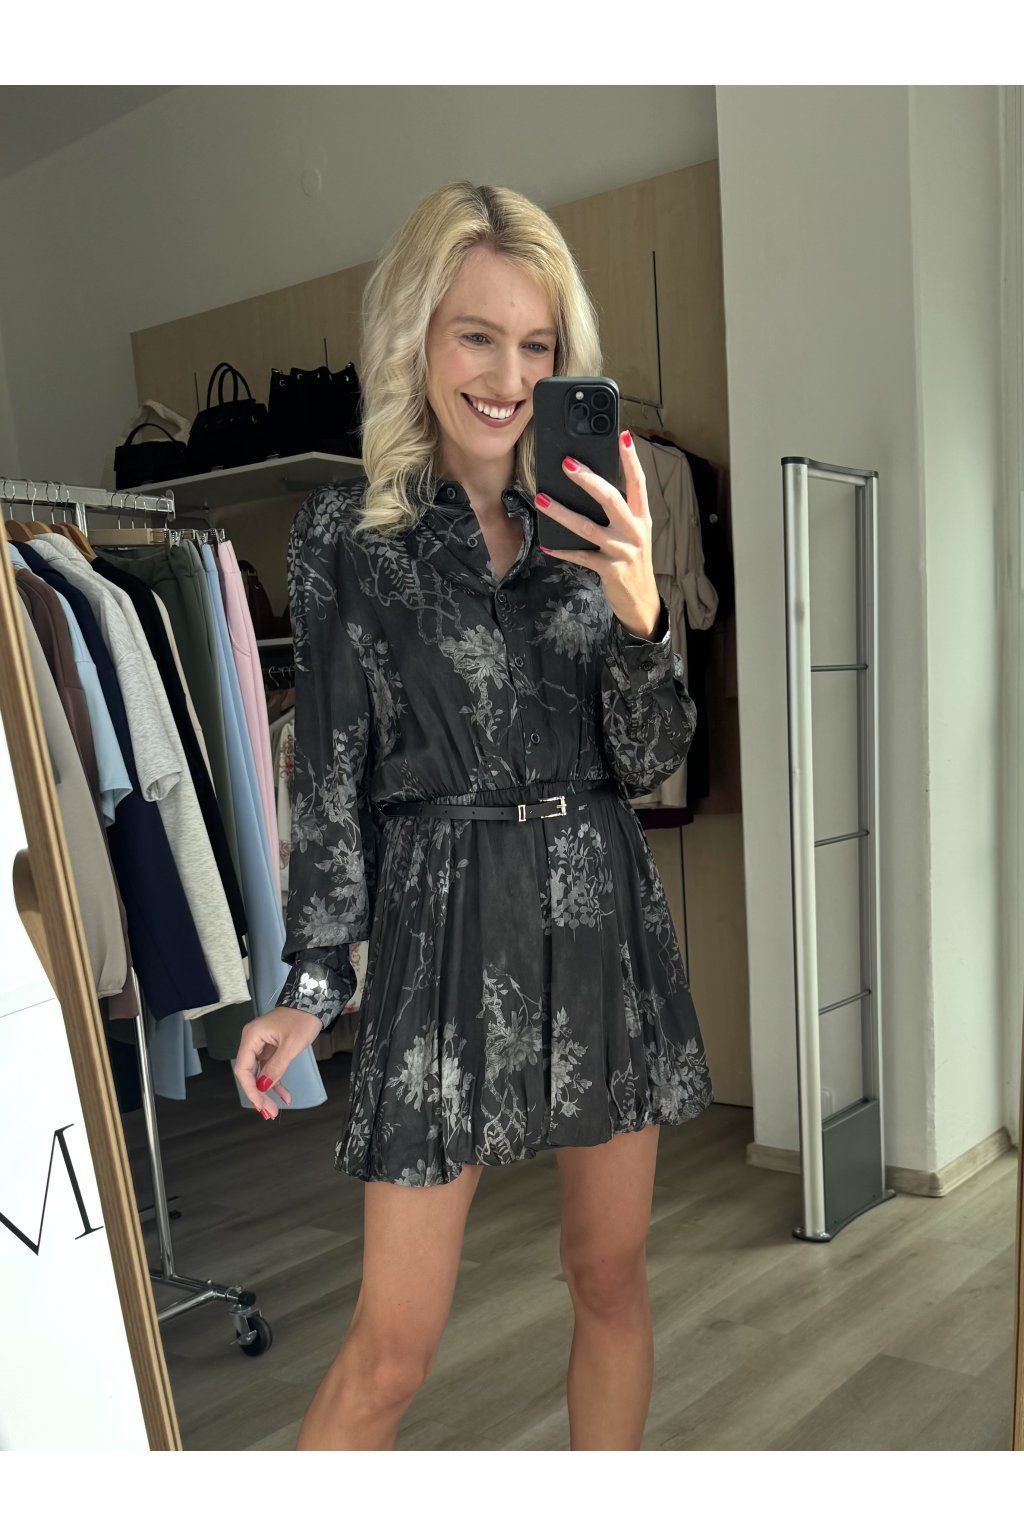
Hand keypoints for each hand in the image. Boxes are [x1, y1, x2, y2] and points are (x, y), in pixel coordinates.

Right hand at [233, 1005, 320, 1119]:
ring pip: (259, 1074)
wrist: (314, 1004)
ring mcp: (261, 1045)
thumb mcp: (291, 1045)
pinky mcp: (270, 1049)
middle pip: (249, 1074)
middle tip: (269, 1112)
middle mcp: (252, 1041)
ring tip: (274, 1111)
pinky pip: (269, 1069)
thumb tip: (263, 1086)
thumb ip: (276, 1067)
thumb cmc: (302, 1019)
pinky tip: (284, 1096)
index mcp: (252, 1037)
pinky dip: (276, 1083)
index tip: (260, 1105)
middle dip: (258, 1094)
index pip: (243, 1069)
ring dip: (267, 1092)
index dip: (250, 1090)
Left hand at [534, 431, 661, 638]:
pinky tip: (547, 543)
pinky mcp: (609, 569)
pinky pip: (581, 556)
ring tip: (542, 499)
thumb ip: (620, 513)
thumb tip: (592, 487)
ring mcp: (622, 550)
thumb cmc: (633, 561)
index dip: (631, 459)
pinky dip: (563, 550)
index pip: (638, 482)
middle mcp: (634, 530)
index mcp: (641, 517)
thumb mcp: (633, 534)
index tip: (623, 435)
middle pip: (611, 498)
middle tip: (567, 463)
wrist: (642, 601)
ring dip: (562, 512)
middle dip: (588, 479)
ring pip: (588, 527)